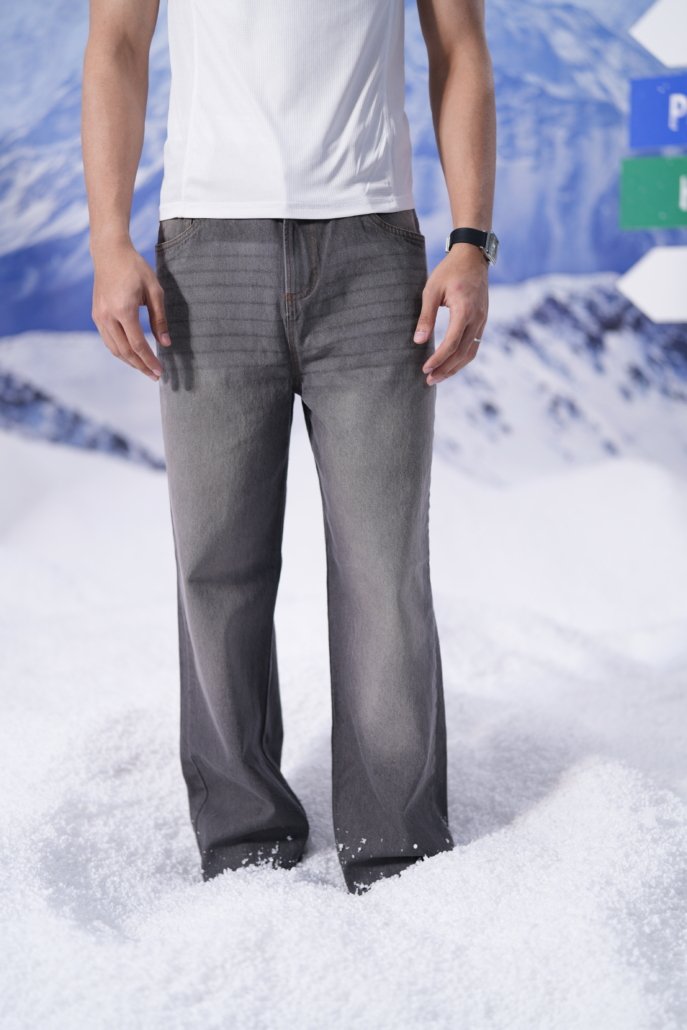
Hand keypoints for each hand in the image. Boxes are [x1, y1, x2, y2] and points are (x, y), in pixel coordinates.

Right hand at [91, 237, 171, 380]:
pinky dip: (120, 351)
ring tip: (145, 368)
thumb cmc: (135, 268)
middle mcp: (107, 316)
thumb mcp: (154, 291)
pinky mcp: (96, 315)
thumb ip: (159, 319)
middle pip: (125, 351)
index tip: (160, 371)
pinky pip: (108, 340)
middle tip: (154, 376)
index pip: (138, 344)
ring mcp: (99, 317)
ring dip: (130, 362)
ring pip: (114, 349)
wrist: (109, 253)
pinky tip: (132, 354)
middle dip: (140, 366)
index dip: (149, 360)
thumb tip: (166, 344)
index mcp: (123, 310)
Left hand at [413, 244, 488, 384]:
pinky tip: (450, 364)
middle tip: (429, 380)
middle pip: (462, 353)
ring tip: (438, 377)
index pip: (451, 343)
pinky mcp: (482, 321)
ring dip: (455, 368)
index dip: (438, 359)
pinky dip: (462, 358)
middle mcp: (477, 318)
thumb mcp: (431, 290)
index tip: (424, 369)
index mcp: (464, 310)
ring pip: (470, 352)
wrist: (472, 256)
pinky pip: (474, 345)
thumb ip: (425, 316)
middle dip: (445, 369)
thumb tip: (418, 341)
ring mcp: (482, 320)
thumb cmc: (449, 271)